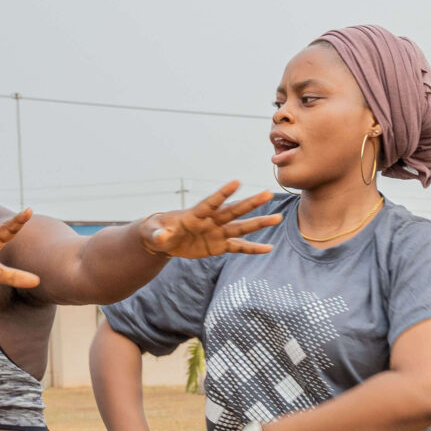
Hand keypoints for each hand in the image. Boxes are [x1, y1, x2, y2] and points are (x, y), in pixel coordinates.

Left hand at [144, 182, 280, 258]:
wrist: (162, 240)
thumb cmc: (156, 232)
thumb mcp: (152, 233)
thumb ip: (158, 234)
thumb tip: (162, 237)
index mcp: (195, 214)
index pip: (211, 202)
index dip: (223, 193)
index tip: (237, 182)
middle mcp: (210, 221)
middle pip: (233, 211)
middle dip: (250, 203)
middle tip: (268, 193)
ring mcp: (217, 233)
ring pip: (241, 227)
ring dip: (259, 223)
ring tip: (278, 218)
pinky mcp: (219, 245)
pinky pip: (239, 247)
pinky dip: (253, 249)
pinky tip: (268, 248)